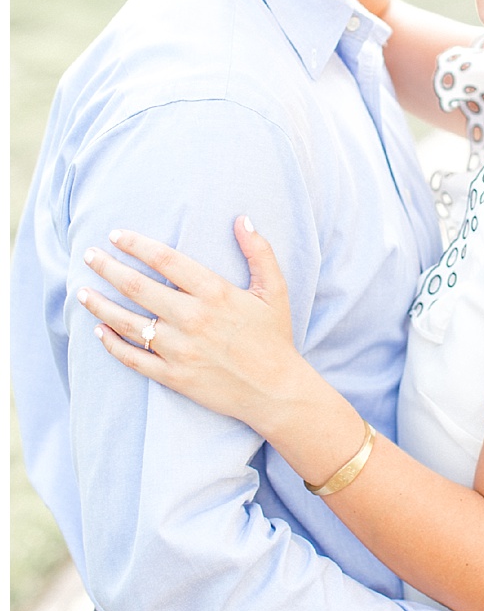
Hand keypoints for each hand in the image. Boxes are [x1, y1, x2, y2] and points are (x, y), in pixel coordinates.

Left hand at [77, 218, 306, 432]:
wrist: (275, 390)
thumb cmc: (274, 337)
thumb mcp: (275, 291)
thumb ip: (259, 252)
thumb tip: (242, 219)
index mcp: (216, 294)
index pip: (166, 261)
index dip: (137, 245)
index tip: (116, 235)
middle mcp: (192, 318)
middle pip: (137, 287)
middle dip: (108, 268)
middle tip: (89, 255)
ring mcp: (179, 349)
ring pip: (126, 322)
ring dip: (100, 305)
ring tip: (82, 292)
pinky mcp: (172, 375)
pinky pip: (132, 357)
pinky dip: (111, 344)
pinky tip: (99, 331)